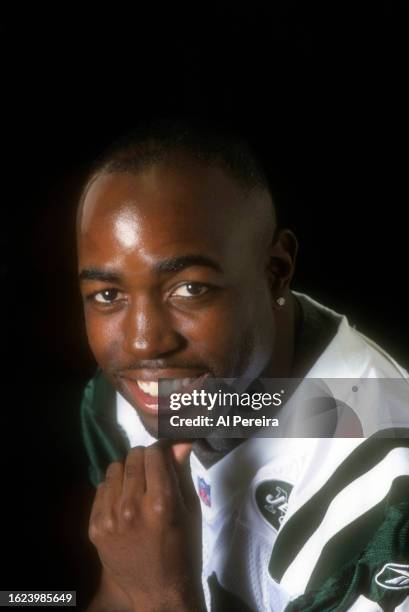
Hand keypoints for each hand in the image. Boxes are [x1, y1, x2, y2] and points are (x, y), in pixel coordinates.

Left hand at [88, 441, 204, 611]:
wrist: (159, 592)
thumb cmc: (184, 549)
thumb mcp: (190, 509)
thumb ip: (181, 472)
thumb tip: (179, 440)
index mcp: (162, 502)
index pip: (154, 452)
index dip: (162, 450)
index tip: (165, 455)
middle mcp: (132, 506)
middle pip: (133, 457)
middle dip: (145, 459)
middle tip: (153, 473)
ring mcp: (110, 517)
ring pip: (114, 469)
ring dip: (128, 472)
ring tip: (137, 488)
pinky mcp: (95, 527)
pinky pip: (101, 489)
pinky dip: (114, 490)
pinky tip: (124, 504)